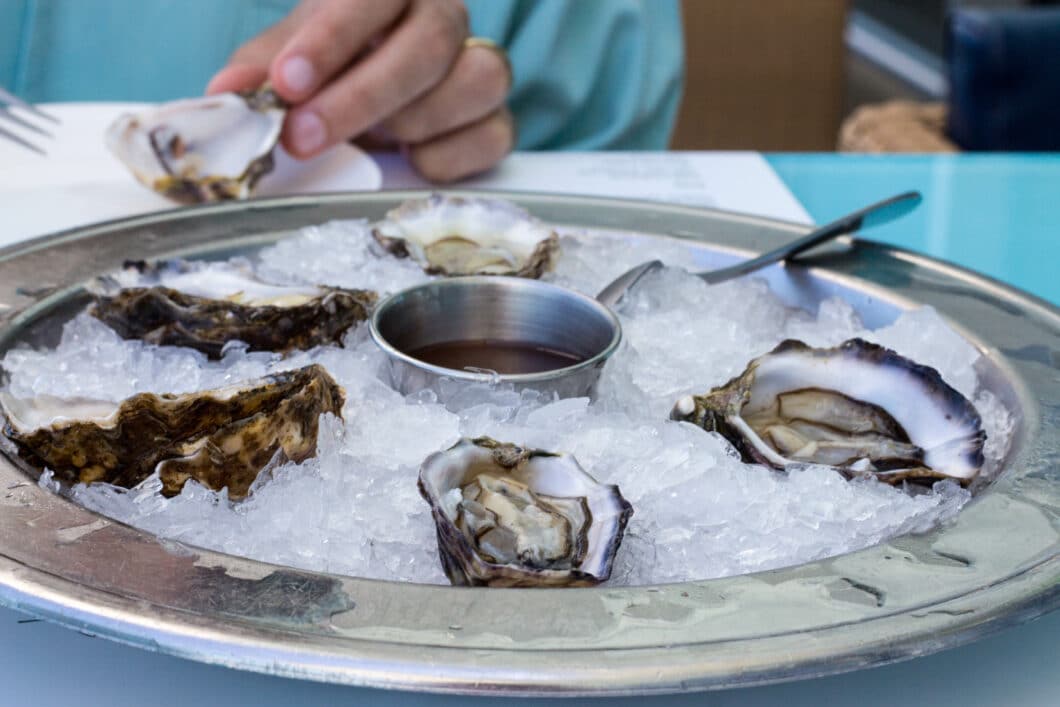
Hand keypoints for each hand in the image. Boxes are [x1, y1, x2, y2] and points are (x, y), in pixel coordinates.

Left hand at [207, 0, 513, 181]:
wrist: (378, 96)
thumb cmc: (335, 68)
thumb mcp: (290, 60)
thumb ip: (261, 72)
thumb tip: (227, 93)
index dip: (332, 40)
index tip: (286, 83)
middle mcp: (444, 18)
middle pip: (429, 44)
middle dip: (362, 98)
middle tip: (303, 137)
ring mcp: (480, 67)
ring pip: (476, 83)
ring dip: (412, 123)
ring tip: (372, 143)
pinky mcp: (496, 120)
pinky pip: (491, 136)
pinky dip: (446, 156)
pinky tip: (410, 156)